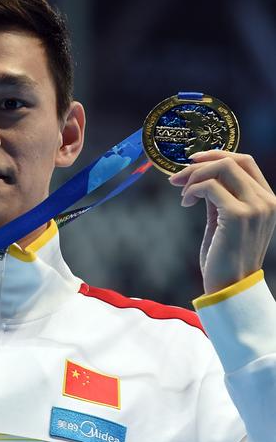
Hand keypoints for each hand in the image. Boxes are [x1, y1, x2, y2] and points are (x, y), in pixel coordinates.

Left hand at [169, 151, 275, 293]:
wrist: (230, 287)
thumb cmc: (224, 256)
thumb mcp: (224, 220)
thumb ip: (220, 197)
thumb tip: (200, 176)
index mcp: (266, 199)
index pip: (245, 161)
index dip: (216, 155)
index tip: (191, 161)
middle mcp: (266, 200)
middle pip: (232, 160)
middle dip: (199, 165)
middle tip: (176, 179)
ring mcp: (255, 207)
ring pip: (222, 168)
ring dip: (194, 177)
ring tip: (182, 195)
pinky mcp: (238, 215)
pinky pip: (210, 186)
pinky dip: (192, 190)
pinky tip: (186, 203)